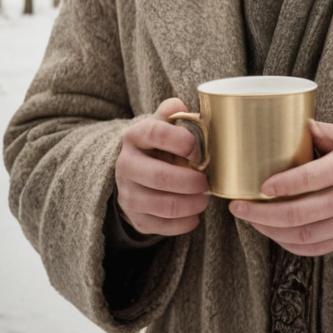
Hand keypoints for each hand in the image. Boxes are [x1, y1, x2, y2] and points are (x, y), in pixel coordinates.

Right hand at [114, 98, 208, 236]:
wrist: (134, 173)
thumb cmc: (158, 145)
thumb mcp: (161, 124)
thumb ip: (172, 113)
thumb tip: (183, 105)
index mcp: (135, 136)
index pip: (154, 133)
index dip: (178, 140)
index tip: (195, 148)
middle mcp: (126, 165)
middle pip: (159, 176)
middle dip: (189, 181)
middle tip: (206, 182)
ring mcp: (128, 194)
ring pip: (162, 205)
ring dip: (190, 204)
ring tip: (204, 199)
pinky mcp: (136, 218)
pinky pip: (162, 226)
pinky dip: (184, 223)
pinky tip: (194, 215)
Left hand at [228, 119, 332, 256]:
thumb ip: (318, 131)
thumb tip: (287, 123)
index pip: (308, 180)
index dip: (281, 186)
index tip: (259, 187)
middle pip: (299, 214)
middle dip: (262, 213)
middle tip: (239, 207)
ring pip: (301, 235)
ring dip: (270, 230)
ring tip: (250, 219)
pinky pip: (311, 248)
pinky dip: (287, 243)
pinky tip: (271, 232)